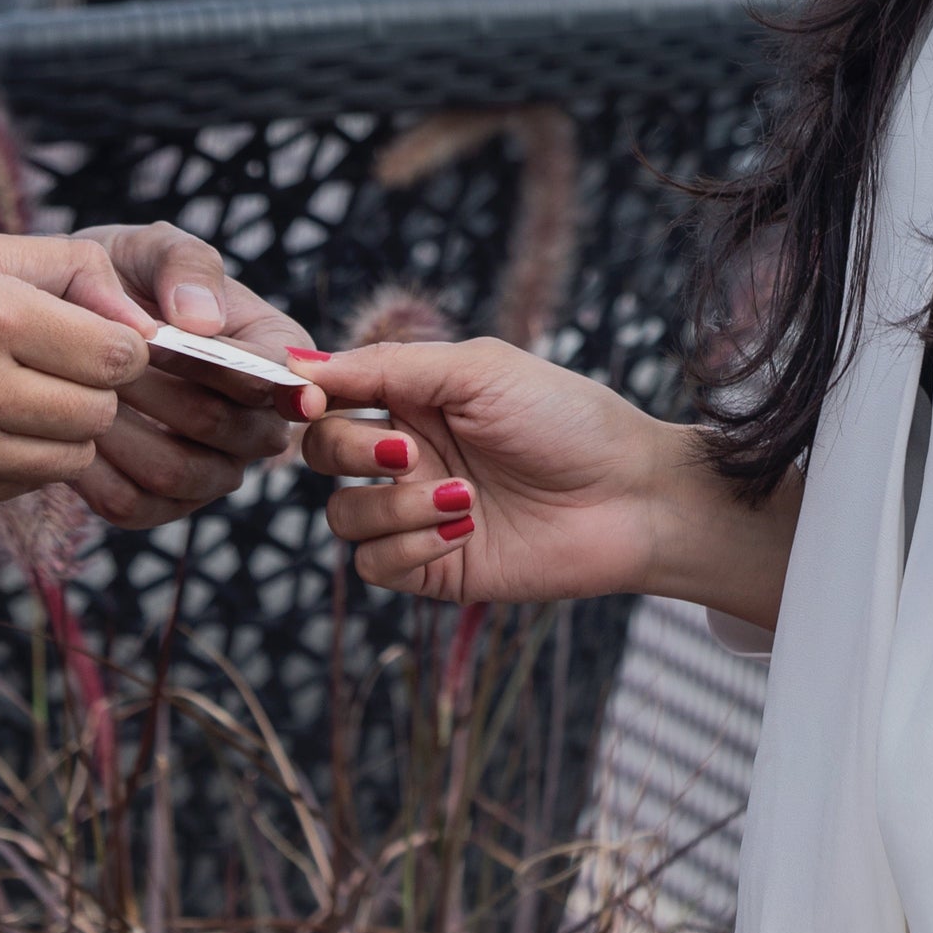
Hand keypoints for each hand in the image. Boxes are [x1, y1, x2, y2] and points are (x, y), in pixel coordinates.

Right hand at [0, 229, 153, 509]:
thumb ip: (63, 272)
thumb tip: (141, 316)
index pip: (119, 355)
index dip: (120, 344)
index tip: (94, 332)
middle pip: (101, 412)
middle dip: (95, 387)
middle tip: (54, 361)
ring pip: (69, 458)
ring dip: (62, 428)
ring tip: (17, 391)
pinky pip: (18, 485)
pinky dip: (18, 458)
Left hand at [42, 220, 321, 529]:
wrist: (67, 322)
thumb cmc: (125, 277)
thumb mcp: (154, 249)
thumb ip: (185, 266)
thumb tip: (203, 322)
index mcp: (278, 355)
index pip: (276, 375)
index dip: (222, 362)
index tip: (160, 338)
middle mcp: (260, 423)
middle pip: (228, 428)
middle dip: (158, 389)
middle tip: (102, 357)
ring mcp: (214, 470)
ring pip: (179, 473)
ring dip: (123, 428)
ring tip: (82, 386)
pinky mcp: (161, 505)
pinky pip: (134, 504)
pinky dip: (93, 468)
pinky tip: (66, 425)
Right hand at [299, 338, 767, 617]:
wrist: (632, 497)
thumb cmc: (568, 420)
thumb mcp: (477, 372)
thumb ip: (387, 366)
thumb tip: (300, 363)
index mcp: (415, 396)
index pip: (330, 394)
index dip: (310, 397)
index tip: (313, 398)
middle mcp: (409, 453)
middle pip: (322, 454)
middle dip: (352, 451)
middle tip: (409, 452)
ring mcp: (418, 513)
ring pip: (343, 516)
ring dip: (394, 507)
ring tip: (464, 498)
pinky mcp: (433, 569)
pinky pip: (375, 566)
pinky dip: (412, 545)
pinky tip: (467, 529)